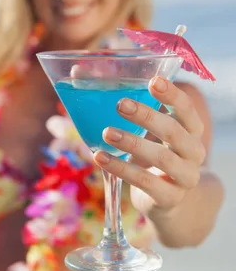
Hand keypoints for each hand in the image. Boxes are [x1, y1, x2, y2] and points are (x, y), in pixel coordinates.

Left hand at [94, 76, 205, 214]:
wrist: (169, 200)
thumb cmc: (152, 153)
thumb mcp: (145, 130)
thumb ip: (121, 102)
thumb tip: (77, 71)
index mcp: (191, 129)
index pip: (186, 108)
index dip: (172, 94)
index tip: (153, 81)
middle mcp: (194, 151)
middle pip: (174, 130)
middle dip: (147, 116)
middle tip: (121, 104)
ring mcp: (185, 176)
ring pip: (161, 157)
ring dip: (132, 143)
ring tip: (107, 132)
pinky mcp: (169, 197)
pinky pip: (145, 182)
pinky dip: (121, 169)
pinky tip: (100, 157)